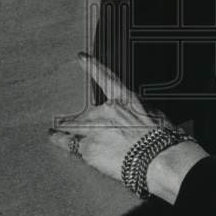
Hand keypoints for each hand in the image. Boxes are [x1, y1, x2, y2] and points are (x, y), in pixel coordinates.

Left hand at [48, 53, 208, 203]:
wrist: (158, 158)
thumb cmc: (162, 140)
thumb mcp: (154, 115)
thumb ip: (138, 111)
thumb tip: (135, 114)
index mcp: (125, 99)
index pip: (105, 78)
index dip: (92, 66)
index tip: (81, 57)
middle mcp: (107, 111)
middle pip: (87, 112)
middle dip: (78, 119)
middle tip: (65, 120)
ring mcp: (95, 128)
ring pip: (74, 126)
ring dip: (64, 128)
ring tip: (54, 130)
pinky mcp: (89, 147)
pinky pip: (69, 143)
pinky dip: (60, 141)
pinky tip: (54, 139)